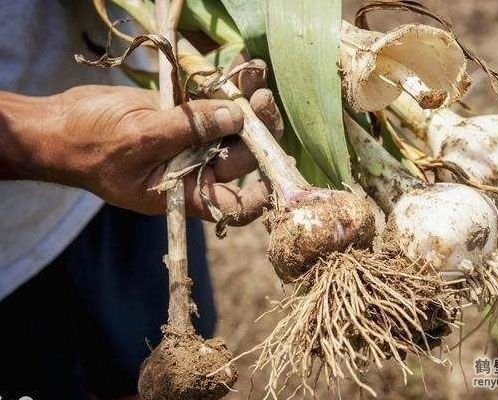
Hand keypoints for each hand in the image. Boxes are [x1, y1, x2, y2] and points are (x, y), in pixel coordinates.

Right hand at [0, 64, 282, 223]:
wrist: (60, 122)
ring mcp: (190, 142)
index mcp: (185, 193)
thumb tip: (235, 116)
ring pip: (232, 127)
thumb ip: (187, 129)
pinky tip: (245, 67)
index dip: (257, 196)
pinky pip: (213, 104)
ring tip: (258, 78)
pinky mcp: (184, 116)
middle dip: (257, 132)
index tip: (272, 171)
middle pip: (240, 157)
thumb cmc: (89, 143)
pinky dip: (228, 87)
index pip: (232, 206)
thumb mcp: (138, 138)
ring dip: (249, 104)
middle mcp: (194, 170)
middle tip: (264, 101)